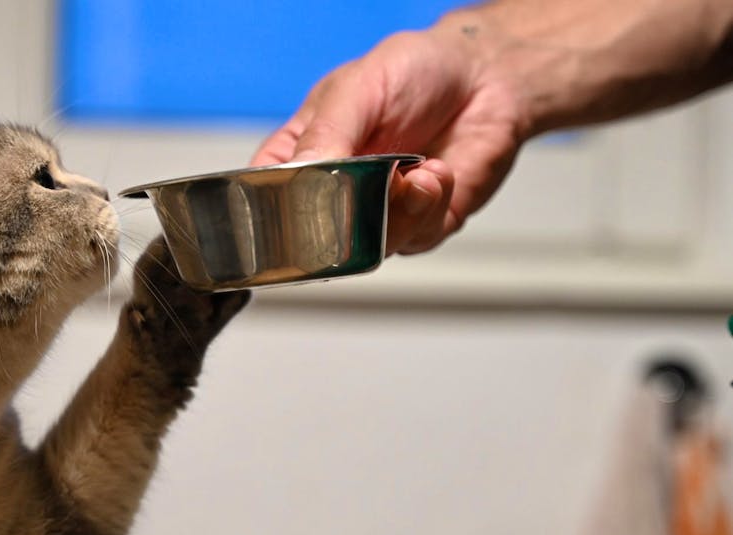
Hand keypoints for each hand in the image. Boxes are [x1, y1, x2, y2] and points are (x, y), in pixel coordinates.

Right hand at [251, 29, 525, 253]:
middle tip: (370, 183)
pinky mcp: (419, 226)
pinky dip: (429, 207)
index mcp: (299, 157)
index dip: (274, 213)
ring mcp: (375, 214)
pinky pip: (413, 239)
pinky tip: (436, 172)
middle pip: (313, 240)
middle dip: (347, 218)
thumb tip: (306, 174)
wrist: (484, 76)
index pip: (263, 200)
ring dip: (397, 212)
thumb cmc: (412, 72)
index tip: (304, 201)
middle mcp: (332, 193)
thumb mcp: (357, 88)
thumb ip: (327, 134)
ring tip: (416, 172)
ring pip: (367, 249)